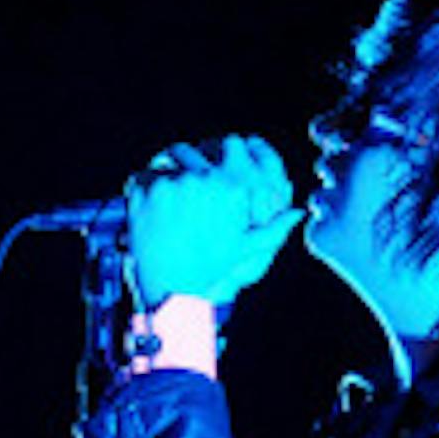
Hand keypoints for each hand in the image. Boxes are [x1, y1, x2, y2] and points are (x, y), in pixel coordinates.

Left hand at [123, 134, 301, 309]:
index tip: (207, 168)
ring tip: (165, 194)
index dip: (216, 156)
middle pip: (189, 150)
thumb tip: (297, 212)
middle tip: (181, 181)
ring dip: (164, 172)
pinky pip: (141, 178)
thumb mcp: (249, 248)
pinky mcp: (144, 194)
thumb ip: (274, 228)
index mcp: (231, 186)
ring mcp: (170, 185)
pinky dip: (142, 187)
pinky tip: (150, 205)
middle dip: (186, 161)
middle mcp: (201, 179)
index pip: (229, 145)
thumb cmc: (215, 270)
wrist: (176, 291)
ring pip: (164, 162)